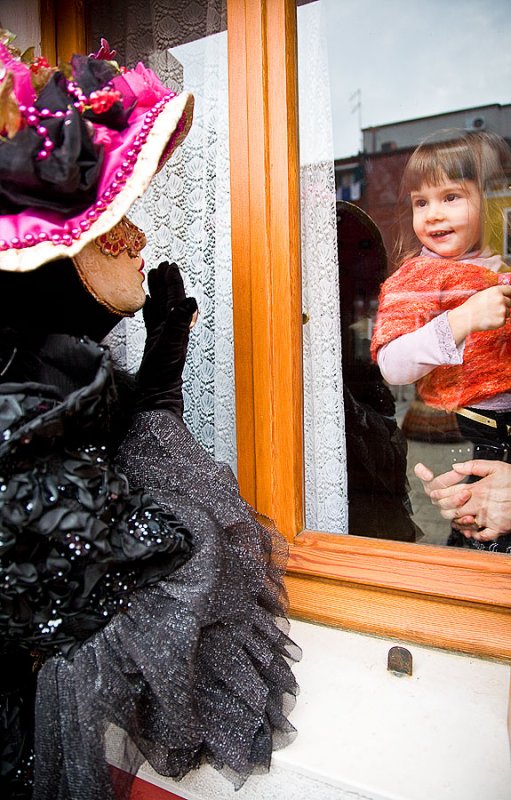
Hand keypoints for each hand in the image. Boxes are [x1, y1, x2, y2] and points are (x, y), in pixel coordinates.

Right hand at [136, 262, 197, 416]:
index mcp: (178, 326)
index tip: (169, 267)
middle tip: (162, 266)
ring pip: (160, 306)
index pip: (176, 298)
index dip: (173, 282)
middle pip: (169, 299)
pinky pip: (151, 317)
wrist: (156, 392)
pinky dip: (149, 306)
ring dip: (157, 291)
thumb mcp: (170, 343)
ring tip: (152, 276)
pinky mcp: (154, 340)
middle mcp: (173, 328)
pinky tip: (145, 302)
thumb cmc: (164, 372)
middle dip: (166, 282)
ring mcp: (163, 334)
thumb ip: (179, 321)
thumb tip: (191, 300)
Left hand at [415, 460, 510, 540]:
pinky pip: (481, 535)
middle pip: (452, 511)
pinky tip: (471, 529)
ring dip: (456, 521)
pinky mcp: (497, 528)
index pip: (450, 494)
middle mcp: (481, 505)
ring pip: (464, 524)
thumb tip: (456, 466)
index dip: (438, 495)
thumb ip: (474, 466)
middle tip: (442, 506)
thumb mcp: (497, 467)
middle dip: (444, 509)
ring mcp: (488, 518)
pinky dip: (473, 533)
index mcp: (478, 489)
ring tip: (454, 517)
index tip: (434, 494)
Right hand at [447, 285, 510, 343]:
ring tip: (489, 315)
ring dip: (501, 314)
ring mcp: (502, 310)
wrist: (466, 319)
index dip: (509, 293)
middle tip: (493, 309)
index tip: (509, 296)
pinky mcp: (501, 321)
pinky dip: (498, 322)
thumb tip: (502, 295)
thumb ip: (494, 294)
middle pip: (509, 302)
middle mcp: (501, 299)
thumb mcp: (482, 294)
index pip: (509, 289)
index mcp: (496, 291)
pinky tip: (488, 320)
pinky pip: (503, 321)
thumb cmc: (471, 306)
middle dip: (504, 305)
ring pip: (507, 312)